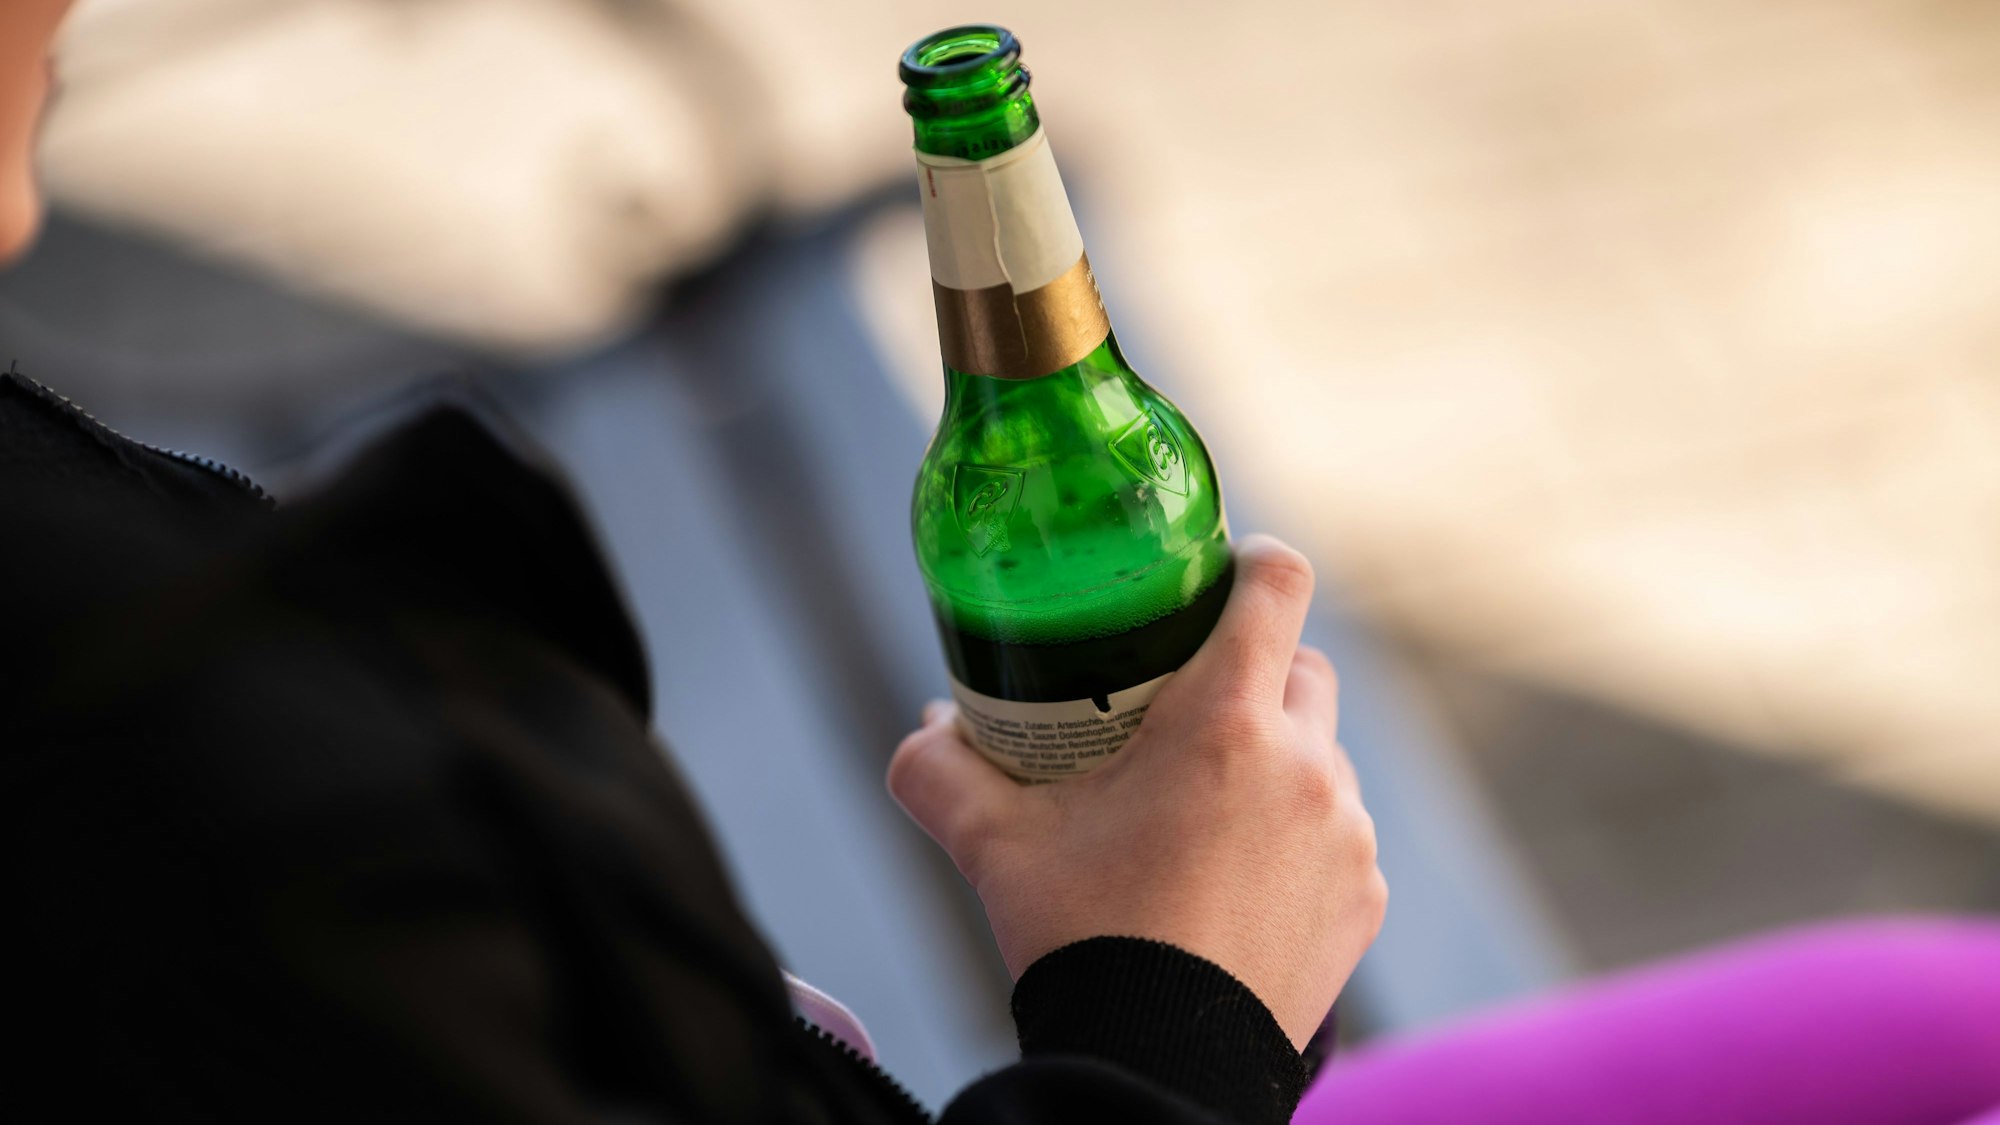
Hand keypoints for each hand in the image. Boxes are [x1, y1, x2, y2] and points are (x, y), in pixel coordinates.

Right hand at [889, 535, 1386, 1048]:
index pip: (1276, 583)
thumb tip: (925, 728)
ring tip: (1208, 808)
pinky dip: (1300, 838)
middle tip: (1189, 707)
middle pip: (1304, 666)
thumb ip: (939, 770)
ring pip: (1324, 755)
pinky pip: (1340, 835)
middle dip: (1255, 670)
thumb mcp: (992, 845)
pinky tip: (1240, 878)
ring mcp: (1347, 834)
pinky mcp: (1365, 897)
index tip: (1222, 572)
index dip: (1250, 562)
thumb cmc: (1080, 938)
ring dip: (1279, 760)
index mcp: (1224, 722)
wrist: (1157, 1066)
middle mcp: (1306, 764)